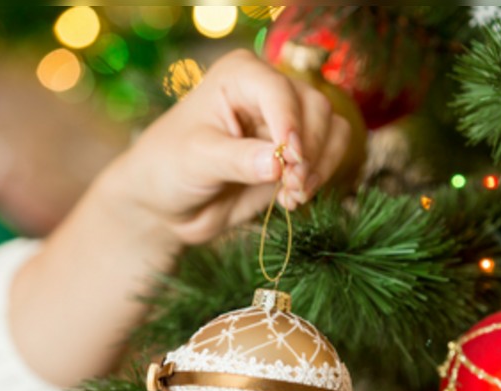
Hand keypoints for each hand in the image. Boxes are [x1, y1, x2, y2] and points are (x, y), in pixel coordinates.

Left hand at [103, 49, 351, 244]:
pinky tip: (292, 198)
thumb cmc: (170, 168)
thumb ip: (238, 160)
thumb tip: (278, 163)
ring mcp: (285, 121)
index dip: (291, 124)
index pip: (279, 90)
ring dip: (320, 166)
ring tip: (292, 195)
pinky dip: (320, 176)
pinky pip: (331, 154)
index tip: (292, 161)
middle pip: (316, 108)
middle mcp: (268, 91)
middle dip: (309, 151)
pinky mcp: (295, 151)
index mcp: (239, 76)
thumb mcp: (197, 160)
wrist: (168, 204)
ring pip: (332, 130)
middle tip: (291, 186)